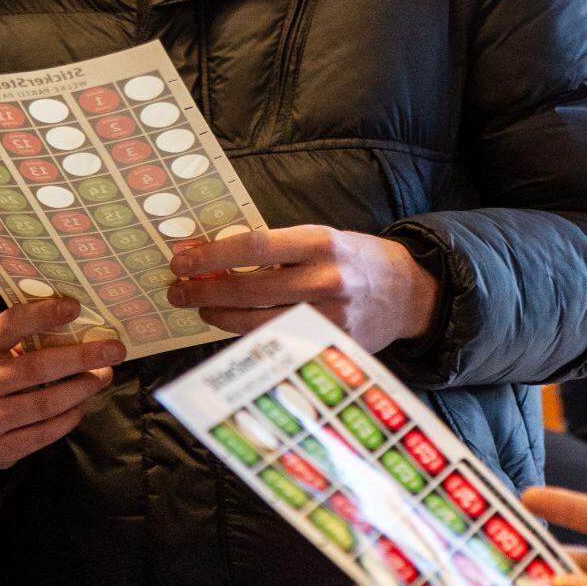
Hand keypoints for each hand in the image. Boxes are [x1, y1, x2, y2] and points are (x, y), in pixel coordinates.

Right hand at [0, 296, 124, 468]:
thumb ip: (24, 336)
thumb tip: (79, 321)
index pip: (9, 325)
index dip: (42, 315)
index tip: (75, 307)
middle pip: (36, 368)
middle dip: (81, 357)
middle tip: (114, 350)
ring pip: (44, 404)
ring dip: (81, 389)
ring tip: (103, 376)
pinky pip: (42, 435)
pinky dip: (66, 420)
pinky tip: (79, 407)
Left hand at [167, 226, 438, 349]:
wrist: (408, 293)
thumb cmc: (354, 259)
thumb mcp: (322, 238)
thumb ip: (277, 247)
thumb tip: (216, 255)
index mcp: (321, 242)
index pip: (255, 245)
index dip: (213, 254)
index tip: (183, 258)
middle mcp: (325, 280)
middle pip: (250, 288)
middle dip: (205, 290)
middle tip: (178, 290)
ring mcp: (328, 319)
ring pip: (257, 323)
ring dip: (219, 316)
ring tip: (199, 308)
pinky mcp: (330, 347)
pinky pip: (277, 343)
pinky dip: (248, 336)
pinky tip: (231, 328)